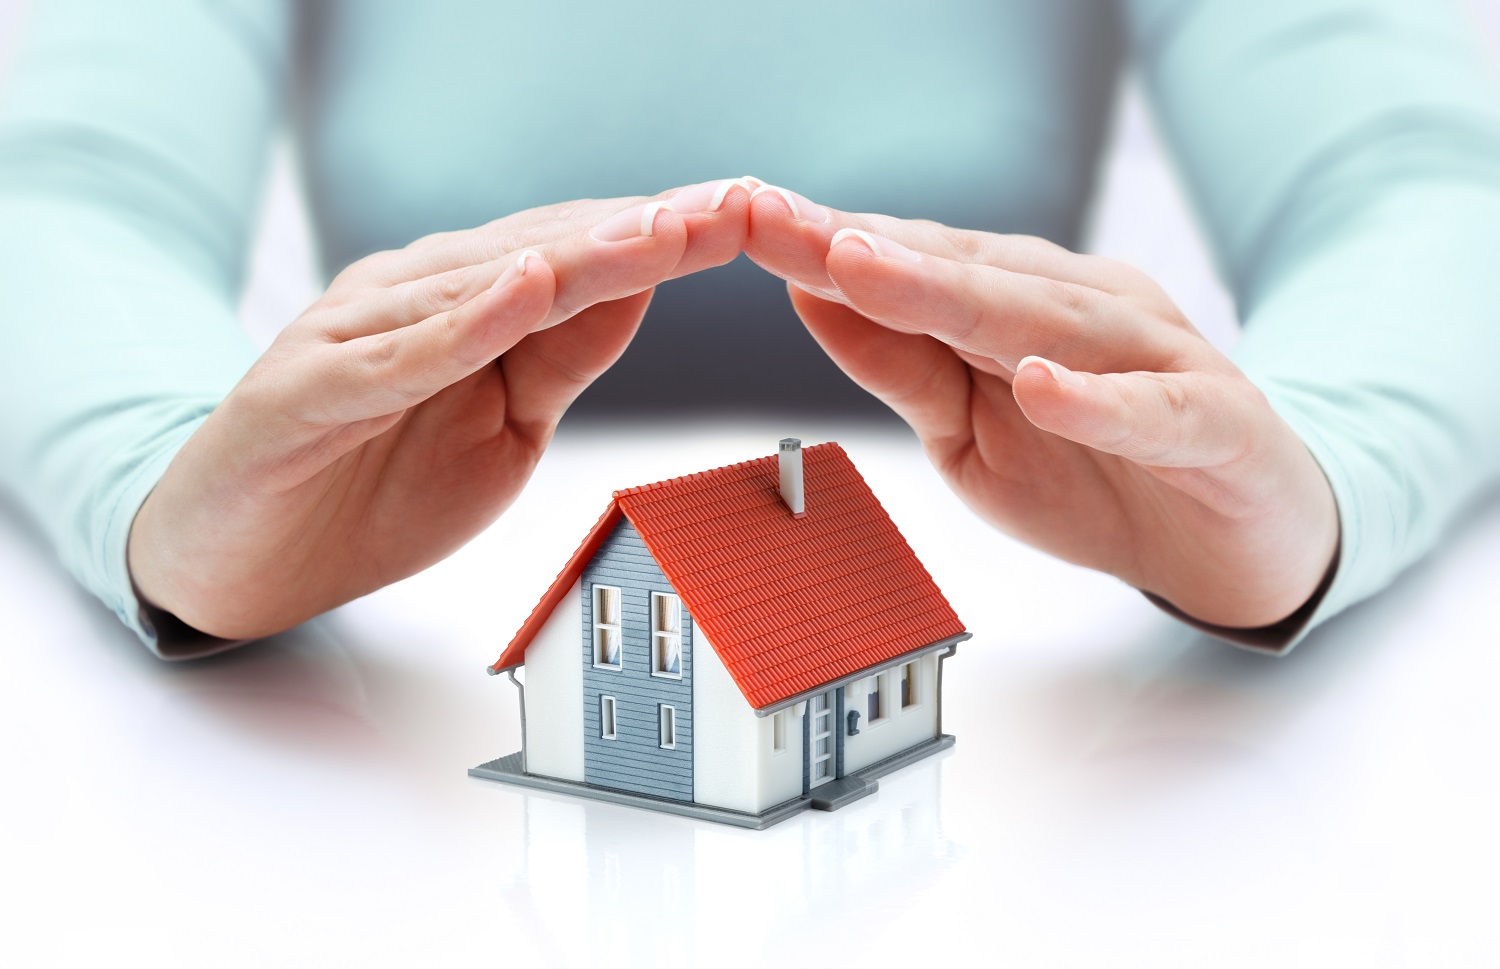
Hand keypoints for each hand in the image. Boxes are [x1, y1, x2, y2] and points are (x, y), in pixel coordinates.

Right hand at [128, 179, 756, 638]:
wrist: (241, 557)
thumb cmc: (371, 486)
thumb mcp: (503, 428)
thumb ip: (560, 360)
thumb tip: (640, 294)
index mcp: (463, 302)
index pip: (578, 256)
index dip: (662, 238)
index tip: (747, 218)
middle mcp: (410, 295)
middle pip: (545, 252)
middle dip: (646, 232)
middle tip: (734, 207)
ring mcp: (356, 333)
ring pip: (483, 286)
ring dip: (581, 258)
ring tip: (663, 232)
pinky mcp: (308, 387)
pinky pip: (399, 354)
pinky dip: (466, 323)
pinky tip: (528, 287)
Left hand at [744, 185, 1337, 628]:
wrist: (1238, 533)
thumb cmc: (1097, 470)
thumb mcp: (969, 430)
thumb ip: (902, 367)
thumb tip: (810, 298)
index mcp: (1018, 304)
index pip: (911, 264)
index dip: (823, 244)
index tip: (741, 219)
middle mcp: (1081, 310)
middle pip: (963, 275)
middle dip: (861, 250)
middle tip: (774, 221)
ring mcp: (1153, 358)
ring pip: (1047, 321)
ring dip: (954, 295)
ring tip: (868, 271)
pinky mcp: (1215, 420)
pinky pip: (1152, 410)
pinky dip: (1098, 401)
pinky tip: (1044, 384)